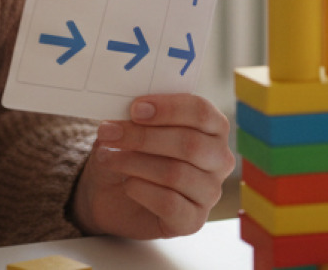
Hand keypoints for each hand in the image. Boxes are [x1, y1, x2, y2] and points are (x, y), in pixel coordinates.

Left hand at [71, 95, 233, 238]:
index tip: (135, 109)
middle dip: (144, 137)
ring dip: (134, 163)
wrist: (112, 192)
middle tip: (109, 132)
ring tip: (108, 157)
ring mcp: (209, 192)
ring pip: (176, 173)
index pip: (201, 112)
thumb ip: (140, 114)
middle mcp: (219, 160)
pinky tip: (127, 184)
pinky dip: (142, 190)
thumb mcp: (133, 126)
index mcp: (213, 128)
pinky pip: (170, 203)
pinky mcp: (193, 220)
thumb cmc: (130, 151)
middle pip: (190, 144)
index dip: (168, 108)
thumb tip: (133, 106)